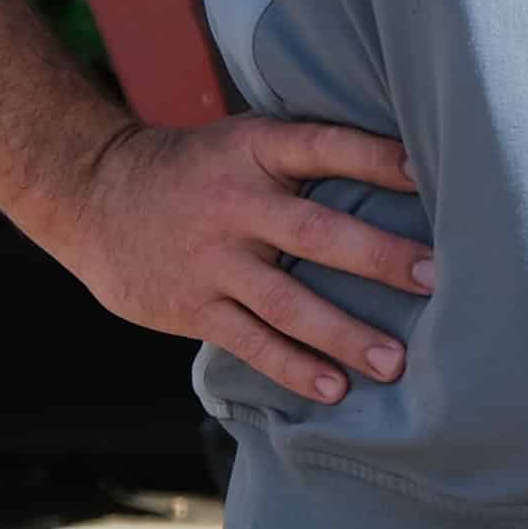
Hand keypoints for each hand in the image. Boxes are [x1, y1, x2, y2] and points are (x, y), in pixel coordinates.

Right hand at [25, 115, 431, 403]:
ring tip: (395, 361)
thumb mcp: (244, 140)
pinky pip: (251, 342)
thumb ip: (306, 152)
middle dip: (380, 258)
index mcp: (257, 151)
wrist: (92, 194)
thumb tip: (408, 162)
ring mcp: (213, 260)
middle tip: (435, 280)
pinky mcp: (192, 306)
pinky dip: (293, 367)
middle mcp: (238, 204)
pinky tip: (333, 388)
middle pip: (318, 233)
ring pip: (288, 302)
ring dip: (344, 334)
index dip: (377, 158)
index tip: (430, 175)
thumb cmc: (197, 169)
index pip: (325, 147)